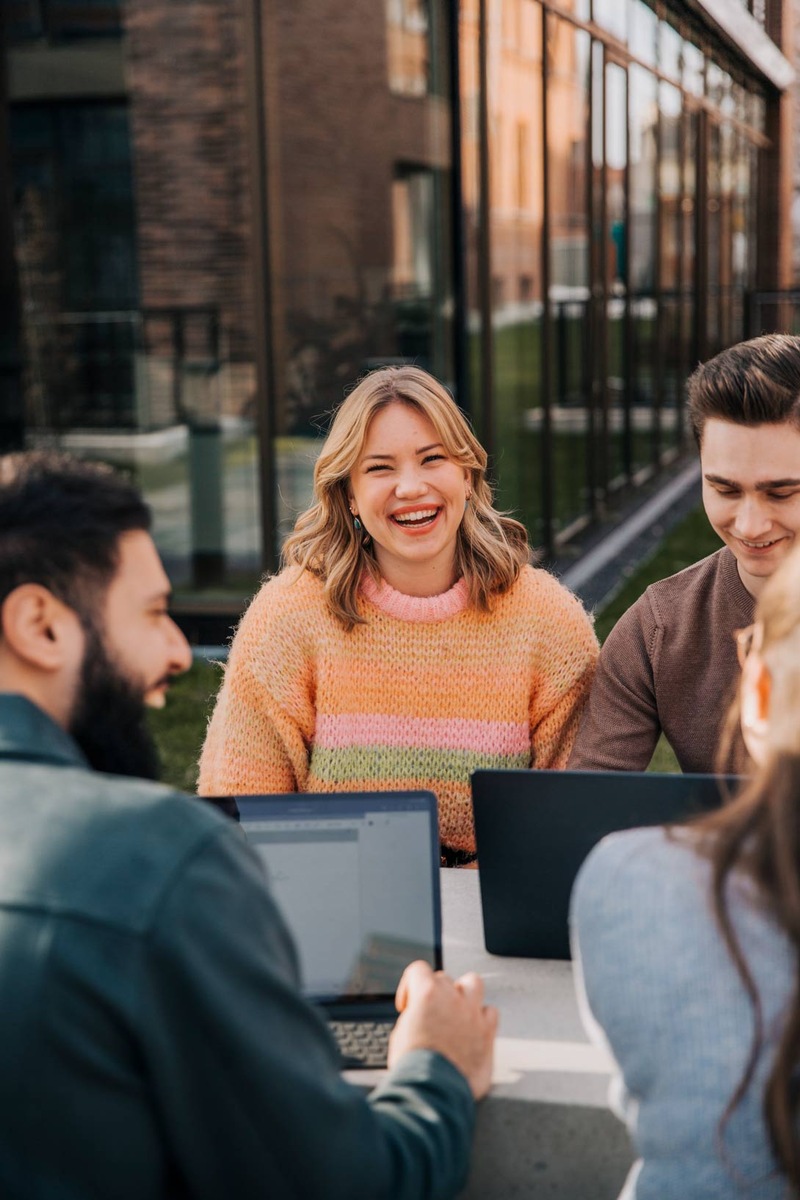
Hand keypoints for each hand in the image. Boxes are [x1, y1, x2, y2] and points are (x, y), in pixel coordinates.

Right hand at [388, 961, 497, 1099]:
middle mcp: (452, 998)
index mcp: (427, 994)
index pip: (418, 969)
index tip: (408, 1004)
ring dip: (464, 992)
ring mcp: (473, 1013)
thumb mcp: (400, 1035)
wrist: (433, 1092)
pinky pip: (490, 1012)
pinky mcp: (487, 1033)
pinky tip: (473, 1029)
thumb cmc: (414, 1068)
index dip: (409, 985)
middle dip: (435, 994)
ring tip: (456, 1009)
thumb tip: (417, 1016)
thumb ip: (412, 1016)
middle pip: (444, 979)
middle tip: (430, 1014)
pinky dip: (482, 1017)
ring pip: (473, 983)